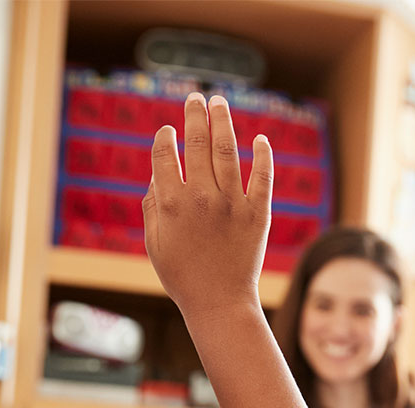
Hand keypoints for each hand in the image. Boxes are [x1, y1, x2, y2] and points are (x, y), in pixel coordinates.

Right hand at [143, 94, 272, 323]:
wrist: (219, 303)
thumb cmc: (182, 276)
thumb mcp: (155, 243)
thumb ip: (153, 206)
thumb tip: (158, 174)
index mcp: (172, 203)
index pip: (164, 153)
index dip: (164, 137)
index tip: (167, 132)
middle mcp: (202, 197)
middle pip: (197, 140)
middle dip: (194, 113)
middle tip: (195, 97)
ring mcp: (233, 202)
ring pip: (228, 148)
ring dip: (222, 120)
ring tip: (219, 102)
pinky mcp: (258, 212)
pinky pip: (262, 175)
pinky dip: (262, 154)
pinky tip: (260, 139)